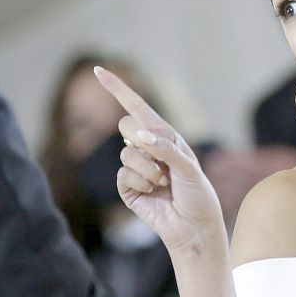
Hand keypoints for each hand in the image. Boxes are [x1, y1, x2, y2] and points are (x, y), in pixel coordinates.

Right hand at [94, 66, 224, 254]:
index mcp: (164, 136)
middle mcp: (148, 149)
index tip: (98, 70)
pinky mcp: (127, 188)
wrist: (194, 226)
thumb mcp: (189, 167)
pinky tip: (154, 193)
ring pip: (126, 154)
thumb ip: (167, 150)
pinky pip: (123, 175)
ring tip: (164, 182)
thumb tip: (141, 137)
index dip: (118, 89)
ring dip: (148, 169)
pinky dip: (140, 183)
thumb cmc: (197, 194)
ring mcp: (135, 168)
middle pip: (125, 127)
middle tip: (161, 159)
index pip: (137, 107)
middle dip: (141, 140)